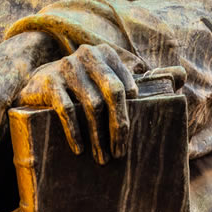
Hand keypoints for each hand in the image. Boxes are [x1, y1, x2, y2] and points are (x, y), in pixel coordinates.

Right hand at [16, 43, 140, 163]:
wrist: (35, 84)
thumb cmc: (78, 86)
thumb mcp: (102, 77)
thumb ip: (134, 79)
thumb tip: (176, 80)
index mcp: (106, 53)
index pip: (126, 84)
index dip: (130, 112)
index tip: (130, 136)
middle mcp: (88, 55)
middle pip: (113, 92)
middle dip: (119, 125)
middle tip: (120, 152)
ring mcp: (68, 66)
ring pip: (92, 104)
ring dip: (98, 136)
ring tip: (102, 158)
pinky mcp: (50, 81)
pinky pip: (66, 110)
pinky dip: (75, 132)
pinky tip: (80, 149)